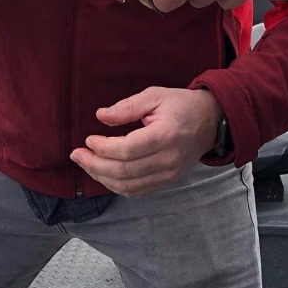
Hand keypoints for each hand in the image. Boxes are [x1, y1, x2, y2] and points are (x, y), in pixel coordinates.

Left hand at [71, 87, 223, 195]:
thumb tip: (101, 116)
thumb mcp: (155, 96)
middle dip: (95, 165)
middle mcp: (167, 159)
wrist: (210, 121)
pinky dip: (116, 186)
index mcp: (165, 135)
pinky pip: (137, 191)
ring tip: (86, 164)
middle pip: (124, 172)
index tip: (89, 139)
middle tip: (77, 155)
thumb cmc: (181, 105)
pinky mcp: (167, 181)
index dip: (103, 148)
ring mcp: (168, 174)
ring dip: (102, 178)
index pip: (127, 150)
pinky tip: (104, 174)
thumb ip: (127, 106)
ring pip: (128, 186)